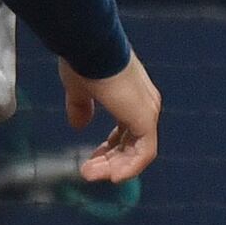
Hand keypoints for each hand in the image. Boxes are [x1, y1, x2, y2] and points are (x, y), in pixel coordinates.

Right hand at [63, 55, 162, 182]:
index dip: (109, 150)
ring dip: (116, 167)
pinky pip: (144, 152)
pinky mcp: (145, 118)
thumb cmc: (85, 63)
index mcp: (131, 98)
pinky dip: (130, 167)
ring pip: (138, 151)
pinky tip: (113, 176)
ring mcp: (147, 111)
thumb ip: (81, 108)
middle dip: (109, 162)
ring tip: (92, 175)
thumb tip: (78, 125)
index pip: (126, 132)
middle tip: (88, 172)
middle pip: (132, 144)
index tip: (90, 161)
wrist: (91, 48)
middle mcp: (144, 105)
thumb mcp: (79, 90)